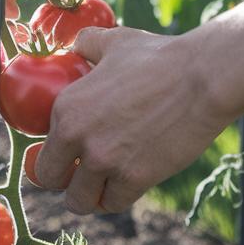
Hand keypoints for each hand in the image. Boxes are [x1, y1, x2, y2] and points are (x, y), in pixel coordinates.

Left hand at [32, 26, 230, 213]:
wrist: (202, 79)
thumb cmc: (160, 58)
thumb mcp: (115, 41)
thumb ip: (88, 44)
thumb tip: (76, 48)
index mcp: (65, 108)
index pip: (41, 150)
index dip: (53, 156)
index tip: (66, 157)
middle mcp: (78, 138)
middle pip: (51, 180)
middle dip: (64, 181)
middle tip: (80, 175)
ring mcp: (105, 161)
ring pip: (80, 201)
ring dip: (89, 197)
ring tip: (100, 187)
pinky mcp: (135, 179)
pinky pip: (113, 203)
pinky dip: (117, 198)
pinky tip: (123, 187)